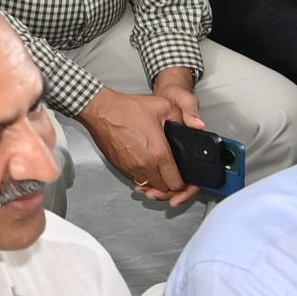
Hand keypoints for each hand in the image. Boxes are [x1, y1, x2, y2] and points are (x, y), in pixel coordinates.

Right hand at [78, 82, 200, 206]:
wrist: (101, 110)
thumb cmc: (127, 108)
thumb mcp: (163, 105)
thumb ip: (183, 116)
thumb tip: (196, 125)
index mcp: (159, 153)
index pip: (176, 184)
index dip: (184, 185)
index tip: (185, 180)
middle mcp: (145, 165)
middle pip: (163, 189)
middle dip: (171, 187)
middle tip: (174, 179)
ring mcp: (130, 167)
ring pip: (149, 187)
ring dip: (156, 184)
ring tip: (161, 177)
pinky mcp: (120, 166)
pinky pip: (135, 180)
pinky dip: (143, 178)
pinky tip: (146, 169)